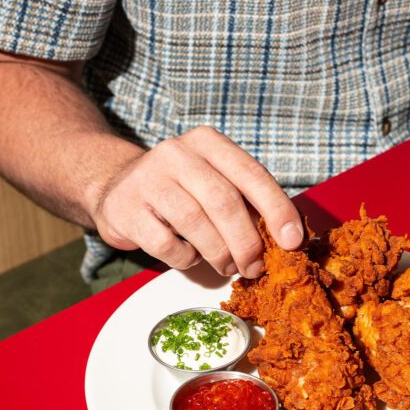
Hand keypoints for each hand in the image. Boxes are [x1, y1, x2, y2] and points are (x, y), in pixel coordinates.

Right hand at [92, 126, 303, 277]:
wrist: (115, 187)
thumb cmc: (179, 190)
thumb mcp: (213, 181)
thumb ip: (246, 201)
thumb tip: (286, 237)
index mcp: (207, 142)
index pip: (251, 174)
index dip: (277, 209)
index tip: (293, 240)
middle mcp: (177, 153)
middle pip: (224, 201)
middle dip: (247, 242)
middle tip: (255, 267)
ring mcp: (148, 179)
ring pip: (196, 223)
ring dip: (220, 254)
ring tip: (227, 266)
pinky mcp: (127, 209)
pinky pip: (167, 244)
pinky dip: (186, 259)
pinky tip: (190, 255)